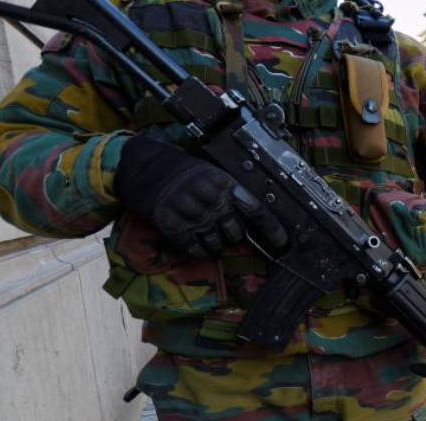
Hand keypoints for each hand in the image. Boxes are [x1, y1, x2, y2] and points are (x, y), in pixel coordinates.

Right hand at [115, 136, 287, 257]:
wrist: (142, 166)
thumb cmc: (181, 171)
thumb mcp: (210, 174)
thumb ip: (229, 194)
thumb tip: (251, 221)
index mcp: (223, 182)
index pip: (255, 209)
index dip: (272, 228)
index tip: (283, 242)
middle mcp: (209, 198)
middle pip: (235, 232)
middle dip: (232, 234)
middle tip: (220, 224)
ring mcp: (190, 212)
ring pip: (215, 244)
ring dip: (213, 243)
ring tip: (202, 227)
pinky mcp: (171, 225)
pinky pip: (194, 250)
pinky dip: (197, 249)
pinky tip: (192, 237)